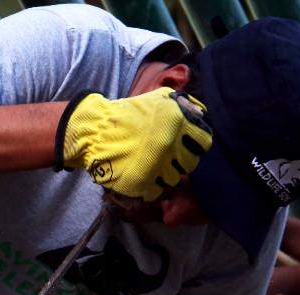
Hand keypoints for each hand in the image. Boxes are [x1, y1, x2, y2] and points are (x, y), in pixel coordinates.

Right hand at [58, 87, 212, 200]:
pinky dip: (150, 187)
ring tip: (152, 167)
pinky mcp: (141, 183)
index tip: (185, 146)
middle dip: (180, 161)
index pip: (204, 143)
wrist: (95, 131)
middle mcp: (170, 146)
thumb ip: (184, 104)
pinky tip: (143, 177)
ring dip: (164, 174)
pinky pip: (156, 192)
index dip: (195, 145)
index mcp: (177, 124)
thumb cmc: (129, 114)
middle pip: (190, 164)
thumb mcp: (159, 98)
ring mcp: (156, 166)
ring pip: (173, 179)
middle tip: (166, 157)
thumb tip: (201, 114)